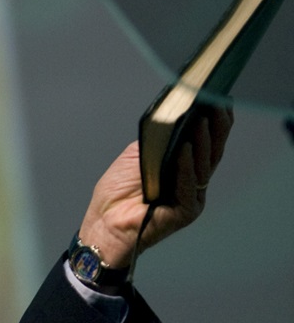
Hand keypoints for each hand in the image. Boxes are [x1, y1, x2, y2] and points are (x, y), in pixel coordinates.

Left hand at [79, 106, 232, 267]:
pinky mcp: (186, 211)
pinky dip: (185, 166)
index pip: (204, 142)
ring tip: (201, 120)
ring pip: (202, 166)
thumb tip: (172, 118)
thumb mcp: (136, 158)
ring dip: (202, 142)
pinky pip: (188, 185)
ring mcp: (192, 196)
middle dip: (216, 127)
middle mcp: (192, 181)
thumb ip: (156, 141)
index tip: (217, 98)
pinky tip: (183, 149)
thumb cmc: (116, 194)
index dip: (214, 122)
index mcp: (182, 168)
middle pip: (211, 151)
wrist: (104, 224)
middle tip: (217, 104)